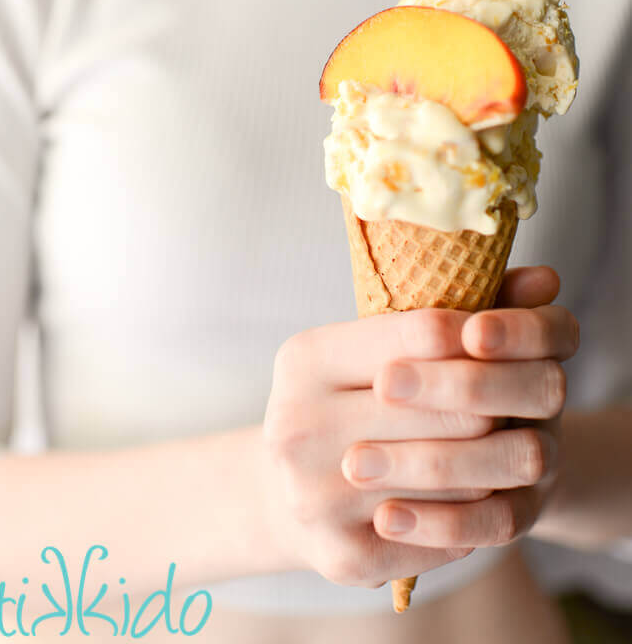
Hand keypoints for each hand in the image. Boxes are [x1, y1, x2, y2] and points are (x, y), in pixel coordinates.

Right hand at [263, 266, 578, 588]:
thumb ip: (459, 305)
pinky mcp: (341, 556)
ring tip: (495, 447)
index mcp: (305, 360)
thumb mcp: (377, 344)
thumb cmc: (345, 400)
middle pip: (455, 410)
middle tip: (504, 404)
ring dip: (493, 460)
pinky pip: (447, 535)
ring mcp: (314, 496)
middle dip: (495, 404)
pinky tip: (470, 496)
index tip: (499, 344)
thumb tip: (548, 278)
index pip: (425, 334)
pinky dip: (472, 514)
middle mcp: (297, 426)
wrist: (287, 488)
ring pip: (462, 476)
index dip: (481, 335)